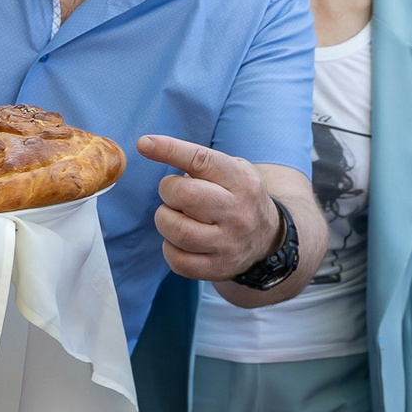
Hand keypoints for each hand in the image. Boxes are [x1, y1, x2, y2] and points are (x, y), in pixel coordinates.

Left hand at [137, 134, 278, 279]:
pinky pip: (177, 259)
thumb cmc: (238, 197)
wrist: (267, 239)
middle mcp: (237, 212)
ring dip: (165, 220)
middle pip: (185, 195)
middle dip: (168, 191)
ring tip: (175, 216)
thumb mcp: (232, 170)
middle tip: (173, 194)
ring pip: (177, 230)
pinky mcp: (217, 268)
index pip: (201, 160)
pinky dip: (169, 247)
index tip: (144, 143)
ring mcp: (228, 243)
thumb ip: (199, 161)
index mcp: (241, 181)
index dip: (170, 149)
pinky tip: (179, 240)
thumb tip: (151, 147)